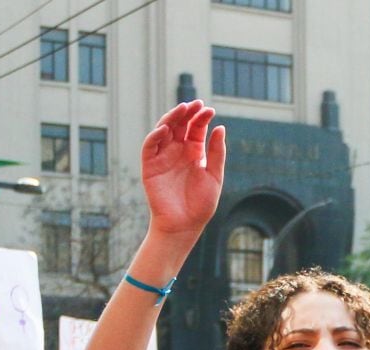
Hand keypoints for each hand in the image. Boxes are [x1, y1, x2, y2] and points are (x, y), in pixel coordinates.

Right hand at [142, 101, 226, 239]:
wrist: (184, 225)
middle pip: (180, 125)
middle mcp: (177, 151)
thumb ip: (216, 153)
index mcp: (193, 152)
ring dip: (171, 118)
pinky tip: (165, 129)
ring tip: (182, 109)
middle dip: (187, 113)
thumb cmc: (200, 204)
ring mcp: (163, 157)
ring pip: (164, 130)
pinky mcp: (150, 166)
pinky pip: (150, 147)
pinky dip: (155, 136)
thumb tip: (220, 128)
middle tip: (196, 104)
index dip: (201, 118)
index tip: (209, 110)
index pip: (195, 128)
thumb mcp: (214, 176)